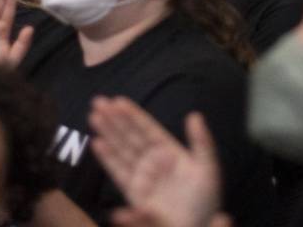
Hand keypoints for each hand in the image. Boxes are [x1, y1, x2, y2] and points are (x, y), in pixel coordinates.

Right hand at [89, 96, 221, 226]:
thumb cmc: (205, 201)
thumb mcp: (208, 168)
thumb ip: (201, 142)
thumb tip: (194, 115)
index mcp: (170, 152)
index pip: (148, 129)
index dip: (133, 115)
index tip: (118, 101)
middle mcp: (153, 162)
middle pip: (130, 136)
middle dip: (114, 119)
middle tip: (98, 102)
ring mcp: (142, 177)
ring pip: (121, 150)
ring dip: (107, 133)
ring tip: (94, 116)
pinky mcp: (134, 194)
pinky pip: (118, 172)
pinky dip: (107, 158)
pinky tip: (97, 143)